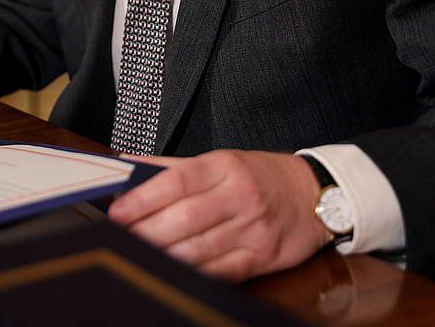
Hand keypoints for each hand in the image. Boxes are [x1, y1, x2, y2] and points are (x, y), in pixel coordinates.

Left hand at [107, 150, 330, 281]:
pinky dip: (196, 273)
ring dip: (165, 255)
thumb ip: (174, 167)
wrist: (316, 193)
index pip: (177, 180)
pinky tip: (174, 272)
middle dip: (147, 231)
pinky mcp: (264, 256)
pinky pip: (225, 270)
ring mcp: (253, 228)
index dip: (144, 197)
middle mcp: (240, 195)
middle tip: (120, 238)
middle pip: (186, 217)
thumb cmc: (260, 176)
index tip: (118, 210)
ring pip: (201, 247)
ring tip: (138, 256)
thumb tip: (127, 167)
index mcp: (225, 166)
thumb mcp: (222, 161)